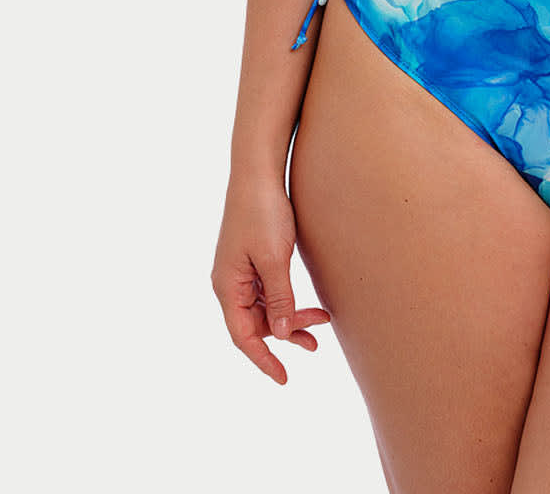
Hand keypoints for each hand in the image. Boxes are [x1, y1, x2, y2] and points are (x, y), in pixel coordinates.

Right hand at [211, 175, 331, 384]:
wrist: (258, 172)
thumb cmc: (263, 212)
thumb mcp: (274, 259)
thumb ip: (279, 298)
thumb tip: (282, 335)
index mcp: (227, 286)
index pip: (243, 336)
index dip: (263, 360)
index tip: (283, 379)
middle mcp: (229, 282)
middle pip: (256, 323)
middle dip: (285, 335)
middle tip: (315, 345)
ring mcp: (239, 270)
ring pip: (264, 306)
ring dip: (290, 316)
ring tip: (322, 322)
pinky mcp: (251, 258)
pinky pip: (268, 289)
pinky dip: (287, 298)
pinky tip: (307, 301)